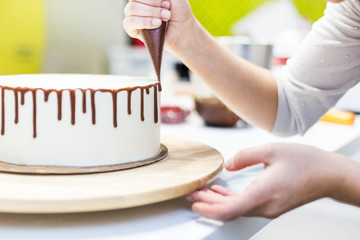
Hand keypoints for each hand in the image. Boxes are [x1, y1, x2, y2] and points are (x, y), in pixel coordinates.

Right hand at [123, 0, 195, 50]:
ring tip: (162, 20)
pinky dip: (143, 22)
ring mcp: (133, 15)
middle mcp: (137, 2)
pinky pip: (129, 22)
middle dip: (153, 6)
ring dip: (150, 13)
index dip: (153, 0)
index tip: (167, 3)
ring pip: (131, 9)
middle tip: (167, 14)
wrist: (182, 30)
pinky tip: (155, 24)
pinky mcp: (132, 28)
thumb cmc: (179, 12)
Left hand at [186, 143, 347, 220]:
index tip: (195, 204)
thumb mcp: (272, 150)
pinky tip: (221, 191)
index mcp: (264, 192)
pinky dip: (230, 199)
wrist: (328, 174)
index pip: (231, 210)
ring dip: (217, 202)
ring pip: (236, 209)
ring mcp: (269, 207)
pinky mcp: (271, 204)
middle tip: (191, 194)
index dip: (209, 209)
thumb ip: (245, 156)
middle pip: (229, 210)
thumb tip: (228, 164)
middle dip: (207, 203)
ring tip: (201, 192)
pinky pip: (245, 205)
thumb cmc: (306, 162)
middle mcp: (265, 205)